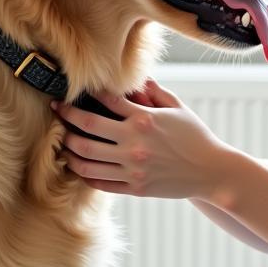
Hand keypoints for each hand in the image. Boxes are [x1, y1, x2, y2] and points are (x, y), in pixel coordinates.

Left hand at [51, 78, 233, 200]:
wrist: (211, 172)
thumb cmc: (196, 137)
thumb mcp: (178, 108)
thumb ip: (155, 92)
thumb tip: (137, 78)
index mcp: (144, 119)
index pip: (106, 101)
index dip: (87, 94)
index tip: (76, 91)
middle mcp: (134, 143)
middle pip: (86, 129)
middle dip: (66, 117)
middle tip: (56, 111)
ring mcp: (133, 168)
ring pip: (86, 160)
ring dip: (68, 148)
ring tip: (63, 141)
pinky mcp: (134, 188)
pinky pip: (99, 182)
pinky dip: (83, 173)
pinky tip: (77, 164)